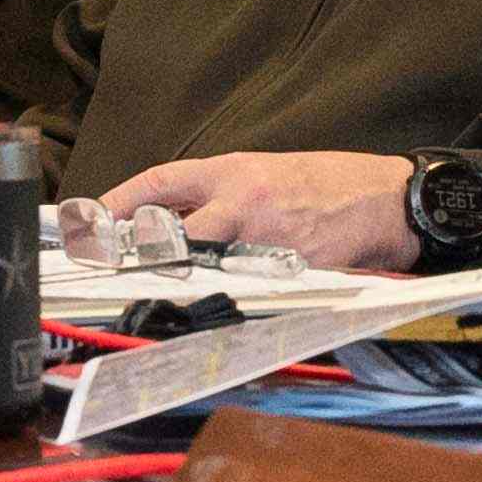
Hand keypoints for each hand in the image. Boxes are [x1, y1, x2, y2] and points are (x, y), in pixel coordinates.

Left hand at [86, 150, 418, 272]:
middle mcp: (243, 201)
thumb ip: (218, 193)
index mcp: (233, 171)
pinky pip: (249, 290)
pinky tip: (217, 310)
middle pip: (172, 231)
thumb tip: (168, 220)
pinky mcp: (291, 270)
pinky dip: (231, 300)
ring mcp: (266, 238)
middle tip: (111, 269)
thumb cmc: (327, 185)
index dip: (120, 202)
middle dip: (140, 253)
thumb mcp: (265, 172)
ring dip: (182, 282)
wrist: (389, 199)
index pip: (160, 182)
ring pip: (205, 266)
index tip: (92, 220)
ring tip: (156, 296)